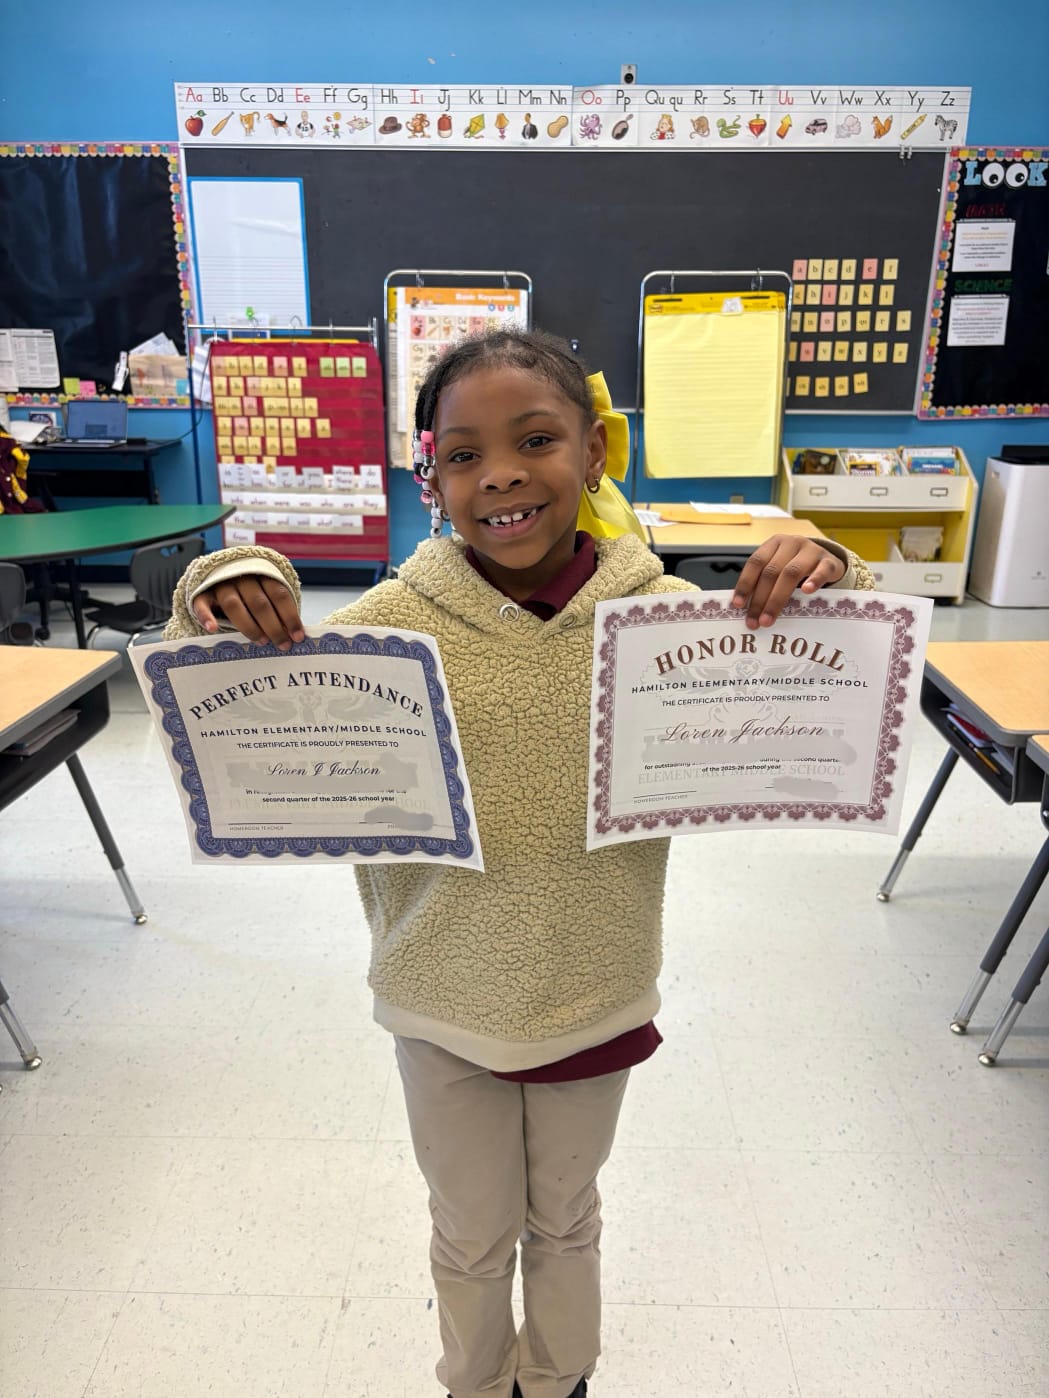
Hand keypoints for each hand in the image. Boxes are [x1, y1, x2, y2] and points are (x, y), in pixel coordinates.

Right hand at [192, 575, 305, 650]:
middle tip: (282, 644)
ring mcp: (220, 585)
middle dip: (273, 626)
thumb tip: (293, 634)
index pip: (279, 594)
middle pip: (259, 602)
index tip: (297, 636)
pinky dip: (207, 616)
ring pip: (234, 605)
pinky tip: (213, 628)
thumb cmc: (250, 591)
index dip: (290, 616)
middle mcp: (241, 577)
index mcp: (262, 575)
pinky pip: (202, 604)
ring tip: (261, 641)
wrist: (220, 575)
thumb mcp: (267, 594)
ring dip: (249, 626)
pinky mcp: (202, 594)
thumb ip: (278, 610)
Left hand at [730, 536, 845, 628]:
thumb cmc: (797, 567)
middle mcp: (792, 543)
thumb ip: (764, 582)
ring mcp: (811, 551)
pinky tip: (807, 592)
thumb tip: (744, 608)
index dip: (745, 583)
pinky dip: (814, 580)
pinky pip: (822, 570)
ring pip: (791, 573)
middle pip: (772, 572)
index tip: (738, 605)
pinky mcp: (830, 561)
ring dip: (777, 599)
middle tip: (754, 621)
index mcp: (774, 544)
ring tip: (769, 619)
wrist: (827, 560)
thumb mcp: (779, 568)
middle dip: (760, 599)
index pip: (756, 562)